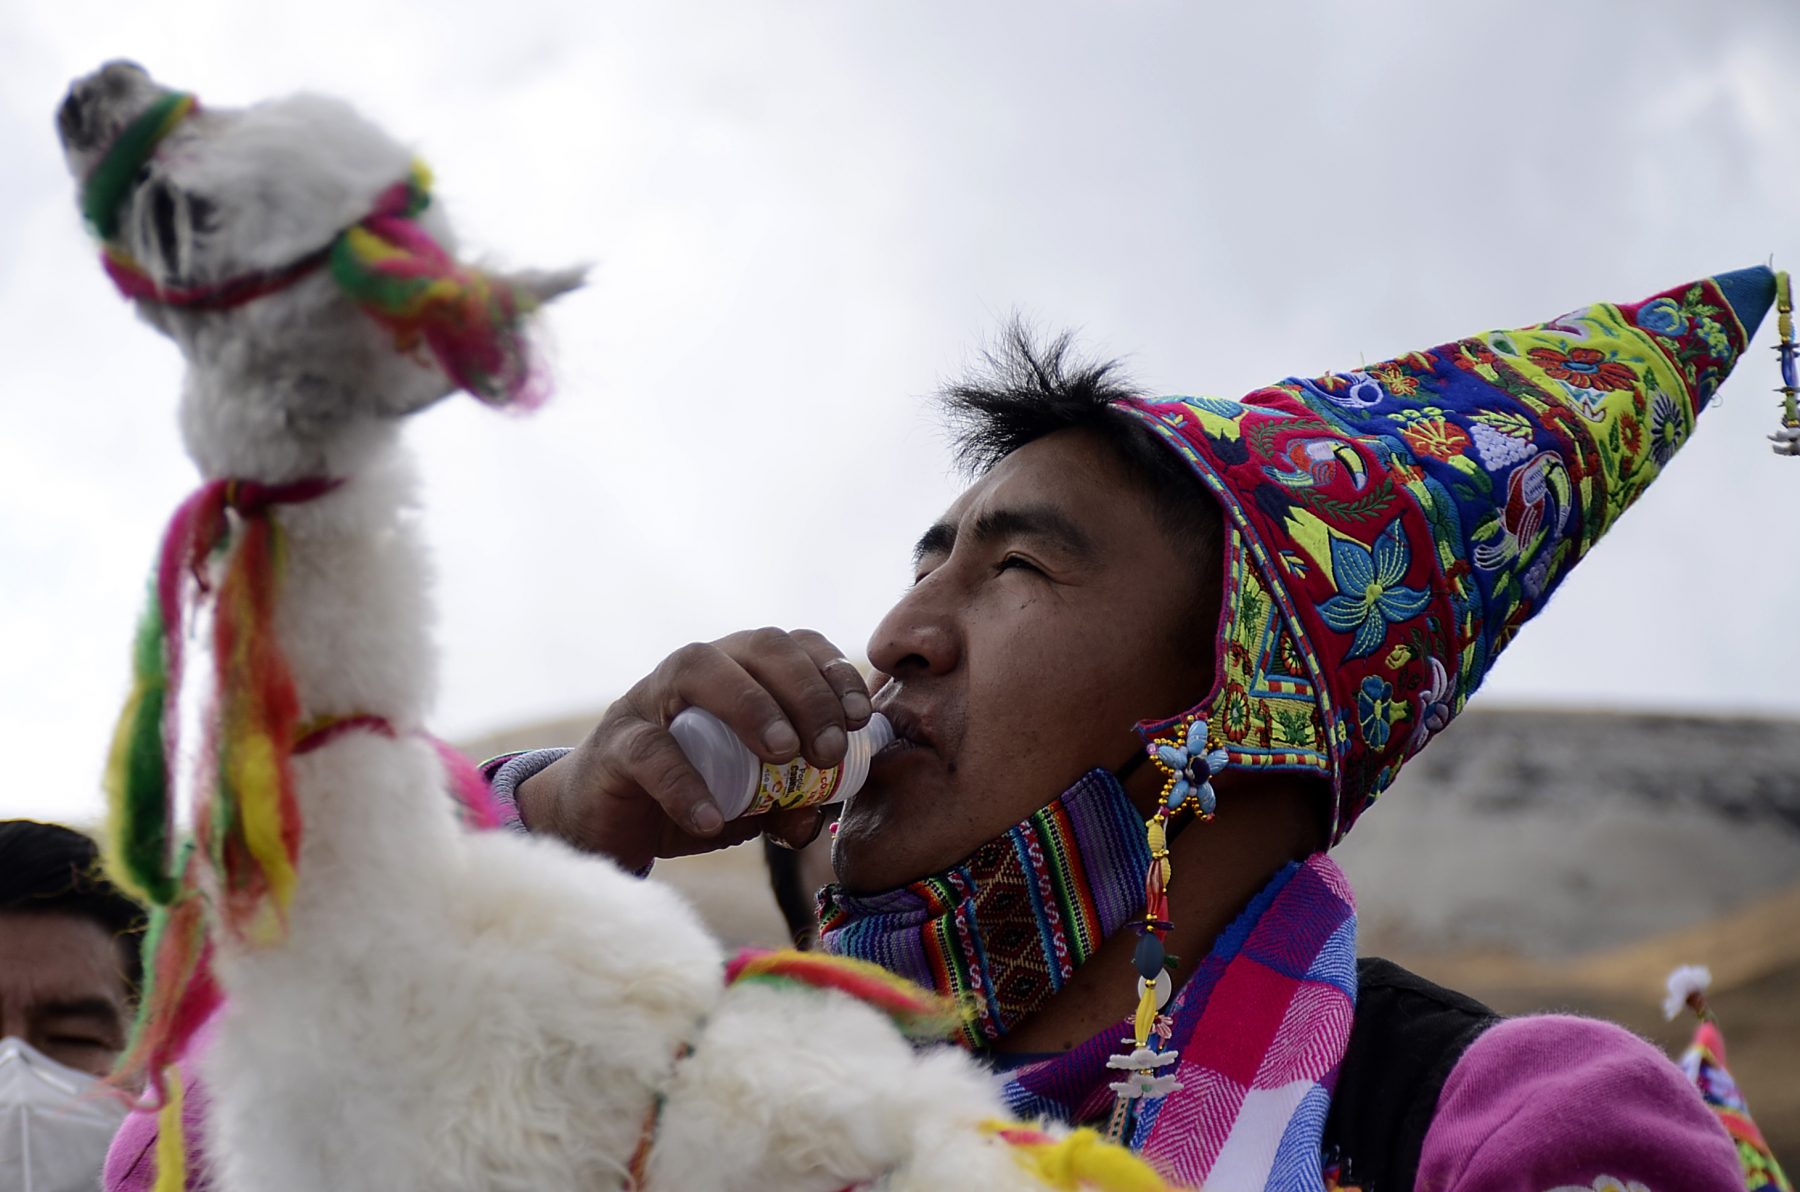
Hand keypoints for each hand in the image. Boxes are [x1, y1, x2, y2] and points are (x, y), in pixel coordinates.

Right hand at [515, 628, 872, 872]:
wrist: (600, 826)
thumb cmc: (685, 796)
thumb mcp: (748, 803)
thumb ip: (786, 802)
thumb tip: (817, 815)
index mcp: (735, 673)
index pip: (792, 646)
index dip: (831, 671)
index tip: (860, 717)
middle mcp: (692, 673)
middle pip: (755, 648)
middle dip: (803, 691)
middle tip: (829, 749)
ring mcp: (648, 702)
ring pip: (697, 671)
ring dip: (750, 706)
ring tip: (785, 755)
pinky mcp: (613, 747)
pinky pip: (650, 752)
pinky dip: (685, 785)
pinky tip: (713, 820)